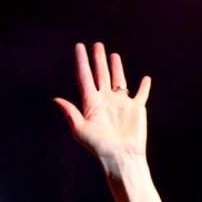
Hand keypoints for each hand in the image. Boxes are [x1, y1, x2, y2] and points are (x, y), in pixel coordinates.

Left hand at [54, 41, 149, 165]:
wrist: (122, 157)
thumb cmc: (100, 146)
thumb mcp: (80, 130)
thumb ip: (70, 113)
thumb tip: (56, 99)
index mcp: (91, 103)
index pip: (85, 77)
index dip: (82, 61)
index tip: (79, 47)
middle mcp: (106, 100)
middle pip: (101, 74)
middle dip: (98, 59)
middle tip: (97, 45)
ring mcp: (122, 104)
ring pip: (119, 80)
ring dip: (116, 67)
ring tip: (113, 55)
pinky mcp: (137, 109)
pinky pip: (141, 94)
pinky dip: (144, 86)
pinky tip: (146, 79)